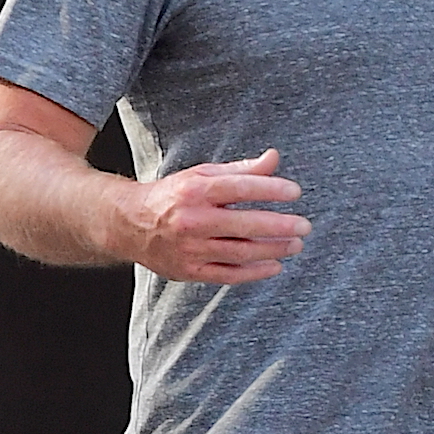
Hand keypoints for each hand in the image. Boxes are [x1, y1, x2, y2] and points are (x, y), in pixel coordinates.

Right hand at [118, 148, 310, 284]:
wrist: (129, 223)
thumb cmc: (173, 196)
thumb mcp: (202, 176)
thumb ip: (240, 170)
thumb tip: (274, 158)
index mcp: (195, 191)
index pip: (241, 188)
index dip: (272, 190)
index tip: (295, 193)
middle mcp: (191, 220)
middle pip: (245, 225)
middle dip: (280, 226)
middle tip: (304, 226)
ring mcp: (190, 248)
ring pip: (240, 252)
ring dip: (273, 250)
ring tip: (295, 244)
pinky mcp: (189, 271)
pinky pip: (228, 275)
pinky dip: (254, 272)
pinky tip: (275, 265)